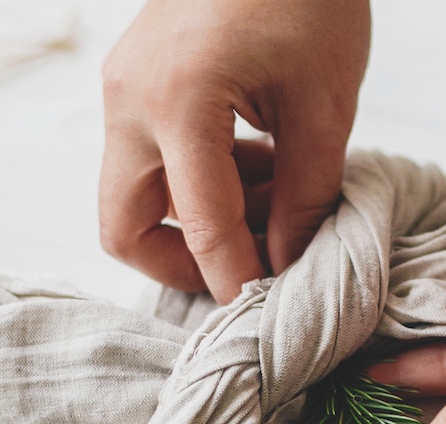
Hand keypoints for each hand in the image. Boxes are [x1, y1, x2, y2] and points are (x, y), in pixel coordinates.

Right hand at [98, 0, 370, 301]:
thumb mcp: (325, 102)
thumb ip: (307, 193)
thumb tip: (289, 265)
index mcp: (179, 101)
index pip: (202, 228)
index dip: (238, 283)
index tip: (268, 318)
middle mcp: (129, 101)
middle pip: (123, 228)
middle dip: (183, 267)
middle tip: (250, 273)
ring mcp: (121, 89)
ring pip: (131, 197)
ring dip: (192, 222)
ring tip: (272, 206)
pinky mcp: (130, 81)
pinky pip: (146, 159)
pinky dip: (193, 182)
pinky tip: (256, 168)